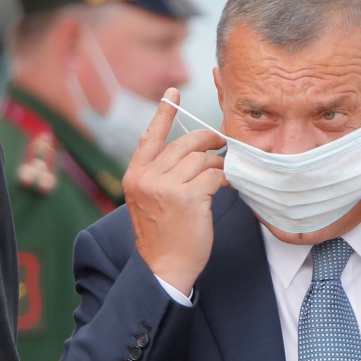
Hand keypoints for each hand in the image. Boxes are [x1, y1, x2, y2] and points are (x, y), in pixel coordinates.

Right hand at [122, 88, 227, 295]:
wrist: (163, 268)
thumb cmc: (161, 235)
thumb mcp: (148, 200)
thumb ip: (159, 174)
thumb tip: (187, 151)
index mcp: (135, 175)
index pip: (150, 137)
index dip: (163, 113)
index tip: (172, 93)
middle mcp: (147, 177)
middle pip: (183, 144)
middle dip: (207, 141)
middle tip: (221, 144)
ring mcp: (166, 187)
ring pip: (201, 159)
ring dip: (217, 165)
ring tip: (222, 176)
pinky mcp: (188, 197)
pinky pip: (214, 175)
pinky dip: (224, 179)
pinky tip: (226, 188)